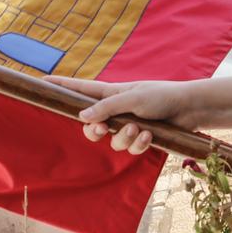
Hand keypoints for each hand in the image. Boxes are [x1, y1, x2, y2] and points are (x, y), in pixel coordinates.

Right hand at [43, 76, 194, 154]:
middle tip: (102, 129)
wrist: (190, 109)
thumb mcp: (132, 99)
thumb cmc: (162, 96)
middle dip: (94, 131)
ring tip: (141, 128)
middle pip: (90, 125)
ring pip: (112, 142)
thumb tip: (81, 117)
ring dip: (125, 138)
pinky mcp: (141, 138)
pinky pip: (130, 149)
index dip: (60, 87)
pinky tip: (150, 136)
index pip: (79, 89)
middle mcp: (116, 109)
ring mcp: (128, 124)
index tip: (41, 83)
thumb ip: (106, 108)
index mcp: (110, 93)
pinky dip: (139, 145)